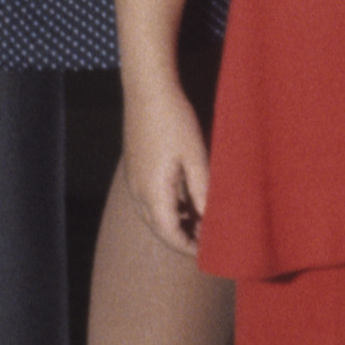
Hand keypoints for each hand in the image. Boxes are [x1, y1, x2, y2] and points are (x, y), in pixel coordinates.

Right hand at [121, 83, 212, 255]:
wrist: (148, 90)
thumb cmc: (174, 121)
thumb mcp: (195, 157)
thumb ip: (202, 191)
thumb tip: (210, 219)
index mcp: (153, 192)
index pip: (170, 234)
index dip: (188, 248)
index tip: (207, 254)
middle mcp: (138, 191)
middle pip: (159, 228)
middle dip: (183, 239)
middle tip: (209, 241)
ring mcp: (134, 180)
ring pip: (153, 215)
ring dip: (176, 224)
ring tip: (203, 223)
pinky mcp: (135, 169)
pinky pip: (150, 200)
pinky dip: (168, 208)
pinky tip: (187, 202)